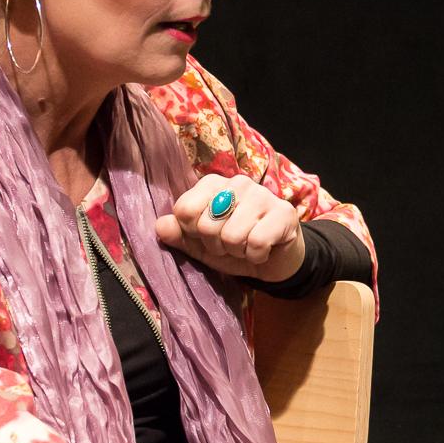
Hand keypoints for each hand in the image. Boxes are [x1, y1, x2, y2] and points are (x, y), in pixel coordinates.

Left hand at [156, 174, 306, 281]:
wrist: (275, 259)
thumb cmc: (236, 247)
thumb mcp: (202, 246)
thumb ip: (180, 235)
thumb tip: (160, 226)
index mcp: (212, 184)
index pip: (184, 210)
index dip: (192, 233)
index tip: (207, 236)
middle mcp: (237, 183)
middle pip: (206, 226)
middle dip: (217, 246)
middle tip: (230, 244)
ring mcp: (262, 195)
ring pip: (232, 236)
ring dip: (238, 252)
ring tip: (247, 246)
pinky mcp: (283, 213)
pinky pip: (256, 243)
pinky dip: (256, 256)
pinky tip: (263, 249)